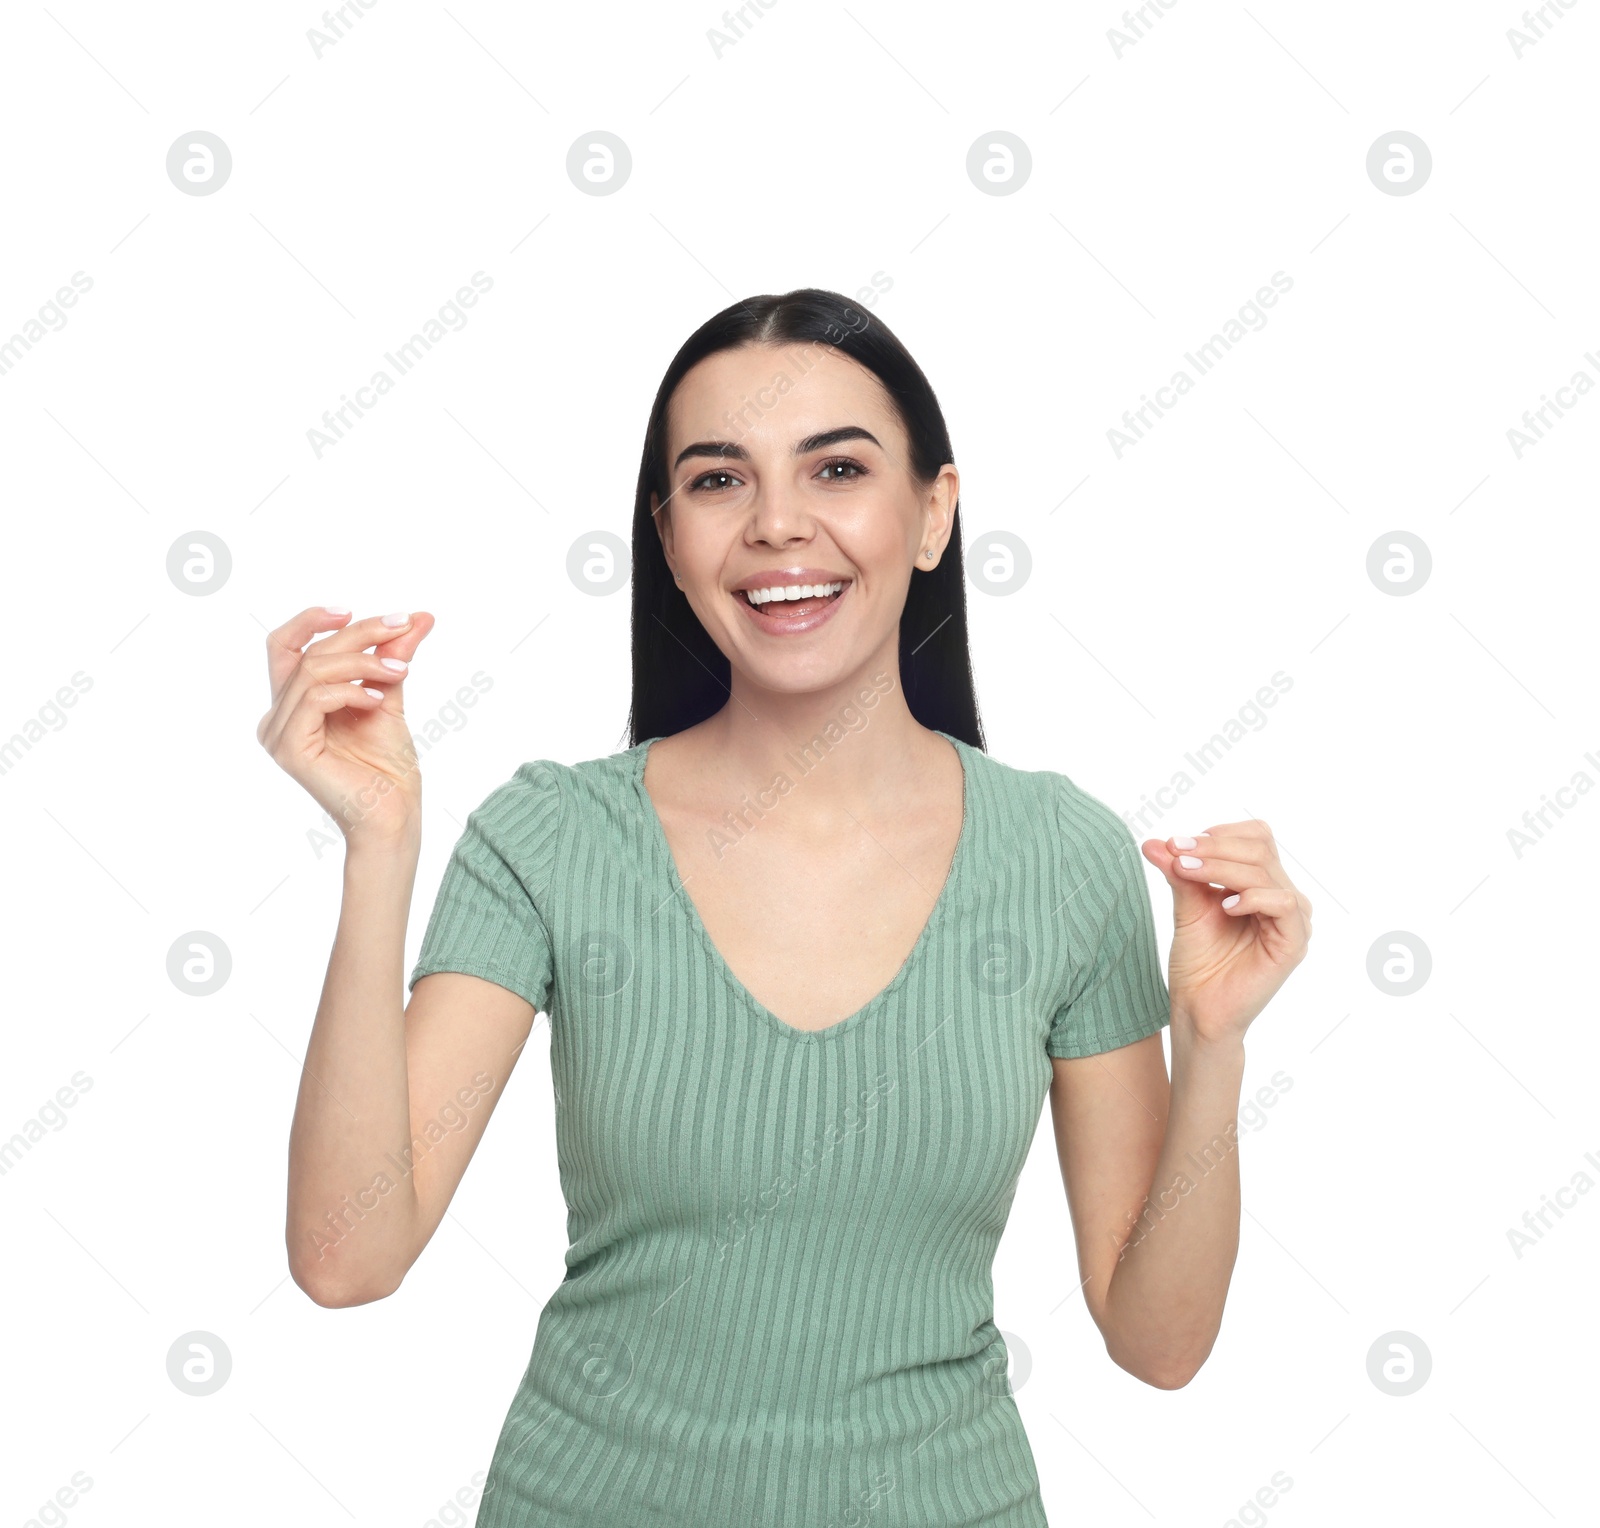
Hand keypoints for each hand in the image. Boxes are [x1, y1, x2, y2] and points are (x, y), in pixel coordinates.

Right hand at [258, 606, 435, 849]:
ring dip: (364, 661)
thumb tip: (418, 617)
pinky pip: (315, 699)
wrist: (394, 815)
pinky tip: (381, 700)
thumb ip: (393, 657)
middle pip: (306, 652)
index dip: (312, 620)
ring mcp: (278, 734)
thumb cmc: (388, 768)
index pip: (286, 646)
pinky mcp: (289, 749)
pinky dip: (352, 691)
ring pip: (313, 670)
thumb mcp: (390, 696)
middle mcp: (277, 717)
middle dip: (358, 633)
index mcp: (293, 704)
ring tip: (401, 670)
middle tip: (402, 627)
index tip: (355, 610)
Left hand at [1140, 819, 1310, 1046]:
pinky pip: (1283, 904)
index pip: (1256, 837)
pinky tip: (1225, 907)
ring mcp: (1292, 919)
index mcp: (1262, 883)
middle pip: (1259, 849)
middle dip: (1213, 848)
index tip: (1177, 844)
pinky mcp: (1294, 942)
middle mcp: (1282, 896)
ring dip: (1221, 867)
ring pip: (1265, 872)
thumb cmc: (1198, 961)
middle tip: (1176, 853)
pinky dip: (1251, 897)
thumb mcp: (1187, 906)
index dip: (1219, 834)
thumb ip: (1179, 873)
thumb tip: (1154, 842)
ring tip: (1188, 873)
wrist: (1198, 1007)